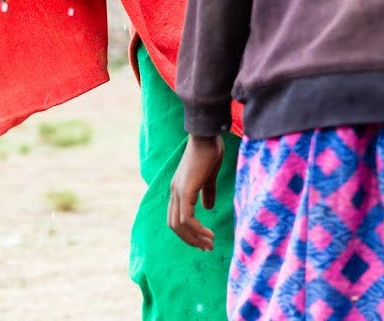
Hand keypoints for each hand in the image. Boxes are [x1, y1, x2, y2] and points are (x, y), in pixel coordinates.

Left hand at [168, 134, 223, 250]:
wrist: (206, 136)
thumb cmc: (209, 151)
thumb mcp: (209, 175)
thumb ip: (207, 192)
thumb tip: (208, 207)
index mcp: (178, 189)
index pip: (177, 217)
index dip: (188, 231)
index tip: (204, 239)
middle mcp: (174, 193)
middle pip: (175, 226)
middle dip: (190, 239)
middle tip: (206, 247)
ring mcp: (178, 192)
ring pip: (179, 225)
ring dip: (194, 238)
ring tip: (209, 244)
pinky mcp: (185, 191)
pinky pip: (187, 218)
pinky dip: (197, 229)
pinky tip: (208, 233)